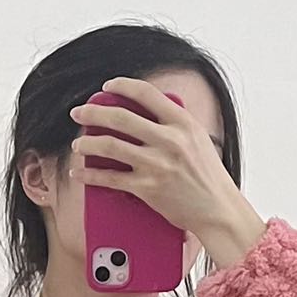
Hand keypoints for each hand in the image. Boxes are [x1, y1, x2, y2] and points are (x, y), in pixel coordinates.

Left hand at [68, 77, 266, 270]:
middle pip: (121, 118)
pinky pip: (110, 178)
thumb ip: (175, 125)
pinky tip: (81, 172)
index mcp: (182, 123)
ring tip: (79, 144)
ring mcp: (156, 165)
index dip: (122, 86)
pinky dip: (90, 175)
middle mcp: (168, 140)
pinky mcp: (147, 189)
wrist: (217, 210)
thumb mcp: (198, 139)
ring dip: (88, 144)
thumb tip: (148, 114)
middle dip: (93, 113)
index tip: (107, 86)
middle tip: (79, 113)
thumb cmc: (209, 177)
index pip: (146, 93)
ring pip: (110, 146)